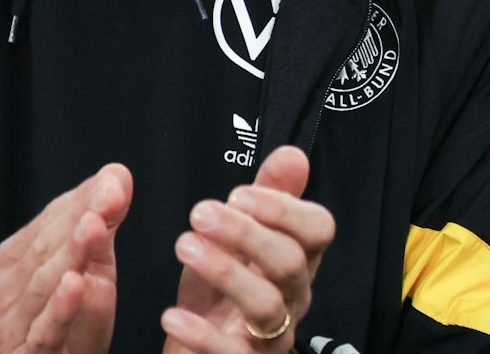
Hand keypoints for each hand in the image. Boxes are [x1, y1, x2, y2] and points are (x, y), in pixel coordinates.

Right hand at [0, 163, 132, 353]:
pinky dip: (59, 307)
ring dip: (69, 254)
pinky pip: (43, 331)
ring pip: (42, 284)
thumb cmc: (78, 318)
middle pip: (43, 249)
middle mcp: (5, 290)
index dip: (82, 200)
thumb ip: (104, 219)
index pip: (49, 221)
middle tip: (110, 196)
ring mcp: (11, 325)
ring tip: (95, 227)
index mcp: (15, 260)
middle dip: (78, 219)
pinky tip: (76, 284)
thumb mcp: (96, 264)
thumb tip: (116, 173)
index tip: (113, 183)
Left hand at [161, 146, 335, 353]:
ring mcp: (273, 336)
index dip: (284, 208)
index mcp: (298, 261)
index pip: (318, 230)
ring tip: (184, 247)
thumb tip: (293, 155)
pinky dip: (201, 333)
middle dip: (246, 233)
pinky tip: (172, 314)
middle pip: (290, 262)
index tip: (238, 194)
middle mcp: (293, 298)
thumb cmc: (220, 295)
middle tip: (200, 213)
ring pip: (266, 304)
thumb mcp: (239, 241)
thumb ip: (267, 197)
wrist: (198, 353)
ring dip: (225, 270)